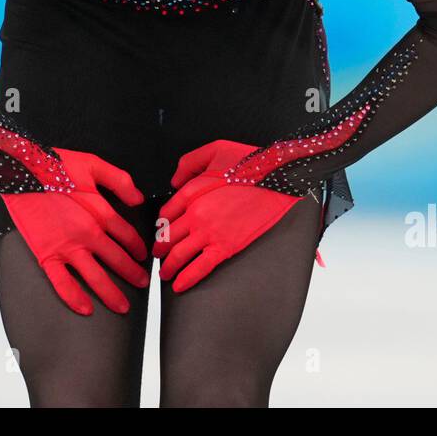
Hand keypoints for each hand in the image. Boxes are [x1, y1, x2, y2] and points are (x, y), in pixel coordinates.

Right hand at [2, 148, 149, 315]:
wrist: (21, 170)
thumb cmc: (55, 165)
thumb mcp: (93, 164)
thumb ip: (120, 181)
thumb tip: (139, 199)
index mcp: (100, 212)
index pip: (128, 236)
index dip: (139, 247)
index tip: (143, 255)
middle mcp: (87, 234)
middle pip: (117, 260)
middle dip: (133, 274)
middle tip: (142, 284)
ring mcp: (66, 247)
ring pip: (95, 277)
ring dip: (112, 294)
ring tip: (123, 306)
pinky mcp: (46, 254)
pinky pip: (62, 283)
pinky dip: (74, 298)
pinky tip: (86, 309)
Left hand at [153, 141, 300, 292]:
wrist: (278, 177)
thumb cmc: (251, 162)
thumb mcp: (214, 150)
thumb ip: (189, 163)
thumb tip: (174, 180)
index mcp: (192, 192)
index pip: (165, 214)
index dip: (161, 225)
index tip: (161, 231)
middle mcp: (196, 214)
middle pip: (167, 237)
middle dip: (159, 249)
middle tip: (158, 255)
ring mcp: (210, 232)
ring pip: (179, 255)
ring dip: (168, 267)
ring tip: (165, 273)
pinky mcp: (226, 246)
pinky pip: (200, 267)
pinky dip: (187, 279)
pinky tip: (180, 285)